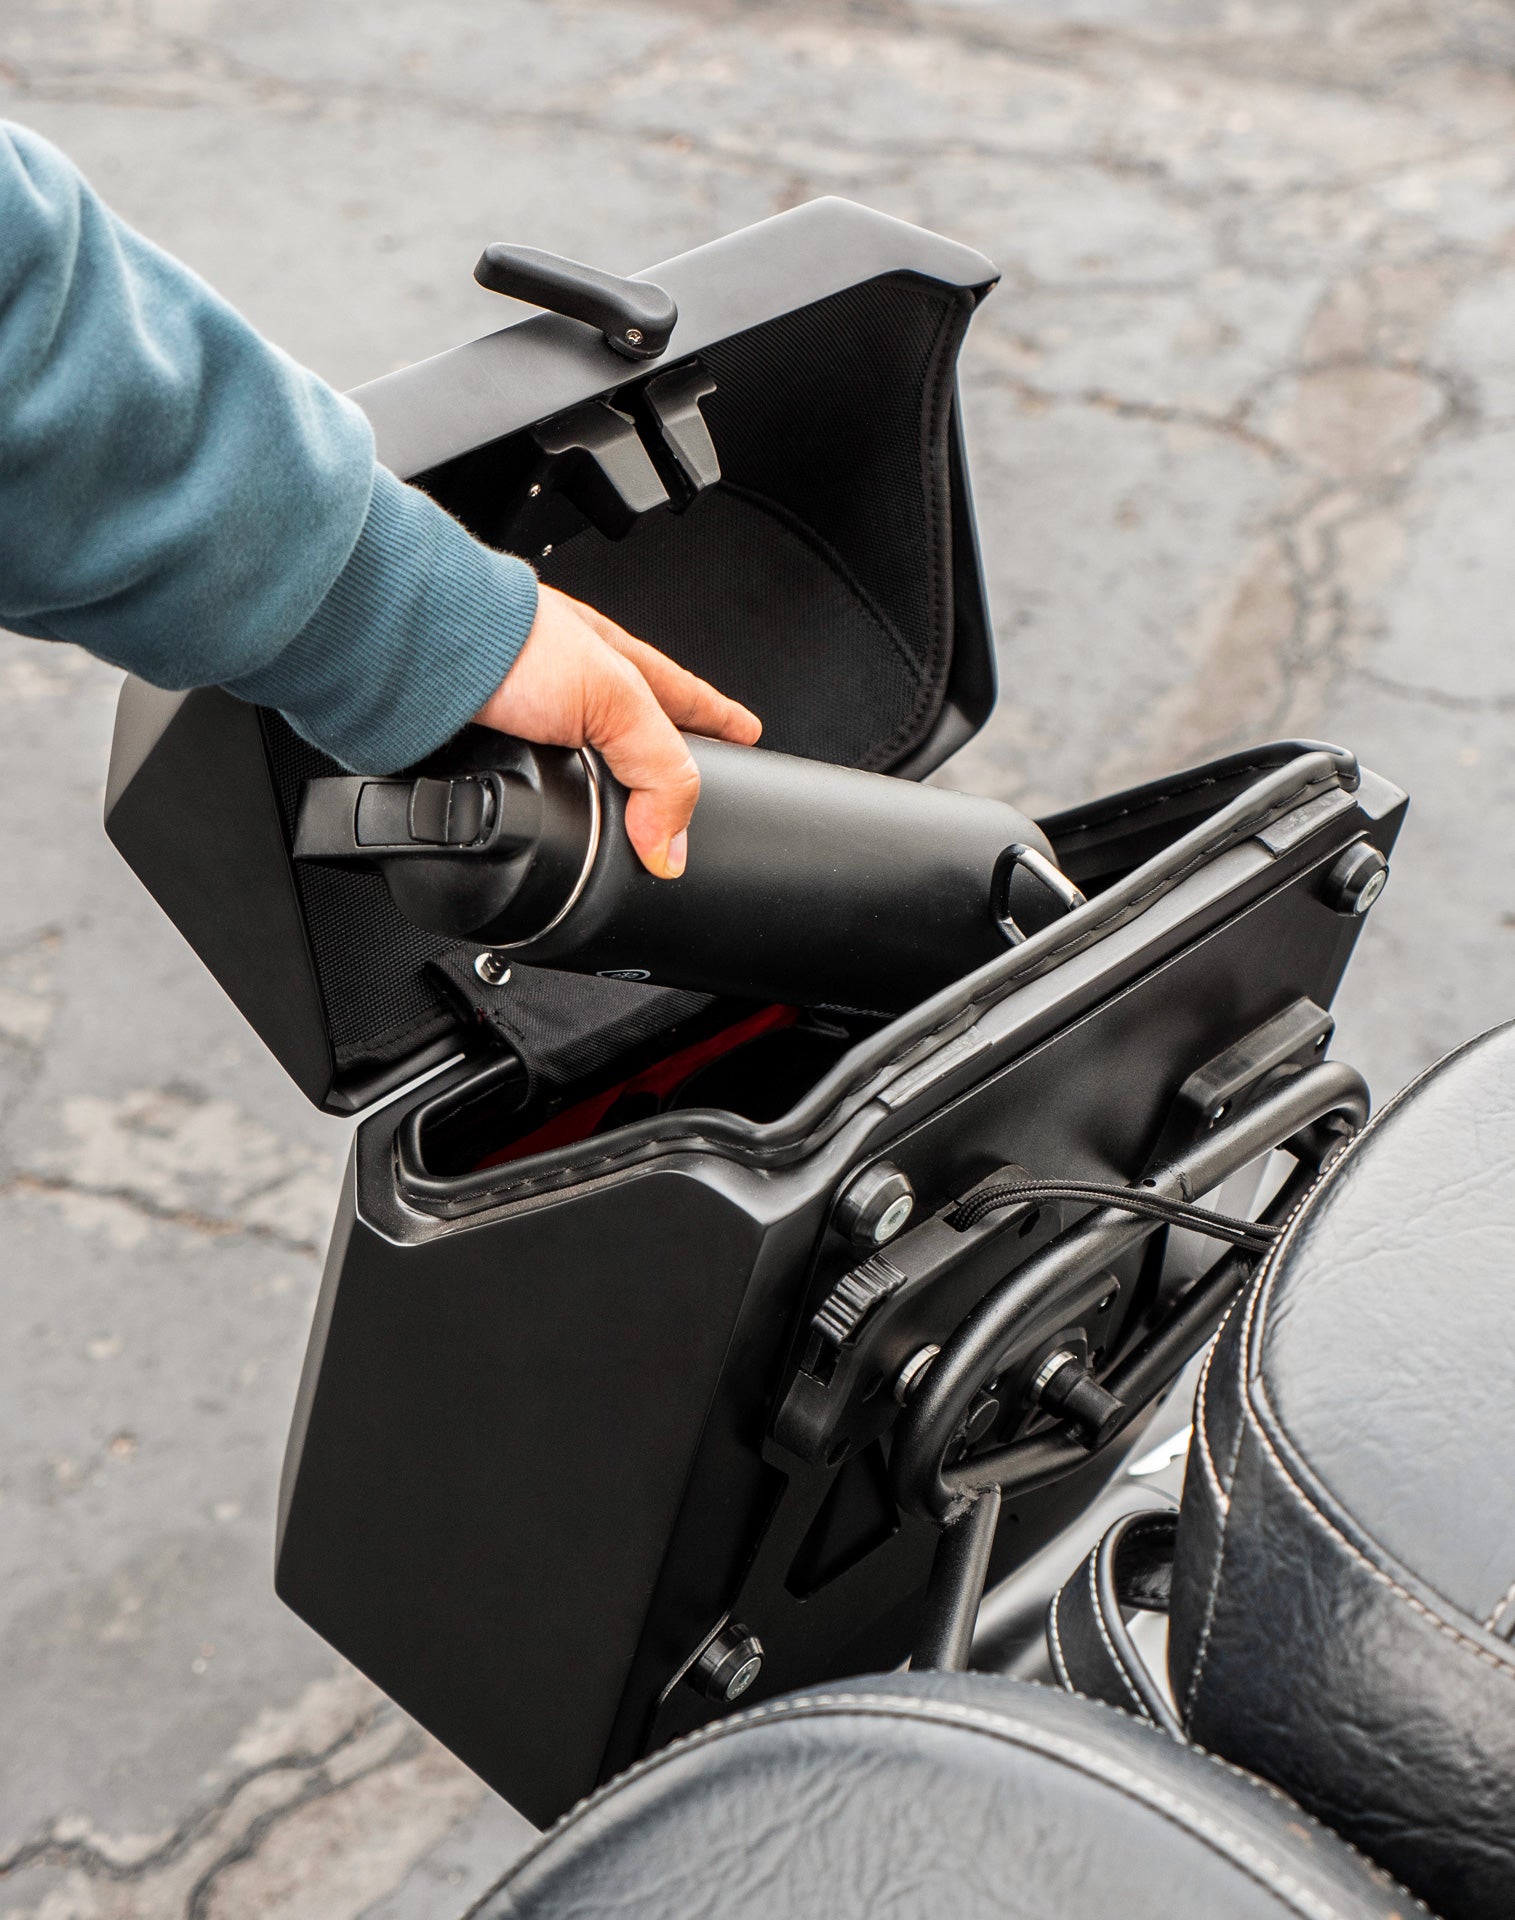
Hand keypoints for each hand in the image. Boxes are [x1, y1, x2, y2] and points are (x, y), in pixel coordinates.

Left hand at [474, 583, 761, 877]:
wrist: (424, 646)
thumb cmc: (513, 640)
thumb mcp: (617, 700)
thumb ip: (657, 771)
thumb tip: (671, 848)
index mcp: (620, 666)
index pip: (686, 700)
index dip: (719, 721)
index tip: (748, 737)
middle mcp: (575, 686)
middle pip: (632, 733)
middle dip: (657, 758)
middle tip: (681, 791)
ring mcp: (529, 713)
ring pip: (576, 761)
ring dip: (594, 789)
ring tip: (614, 823)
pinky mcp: (487, 742)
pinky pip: (526, 784)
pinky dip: (537, 803)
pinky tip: (540, 816)